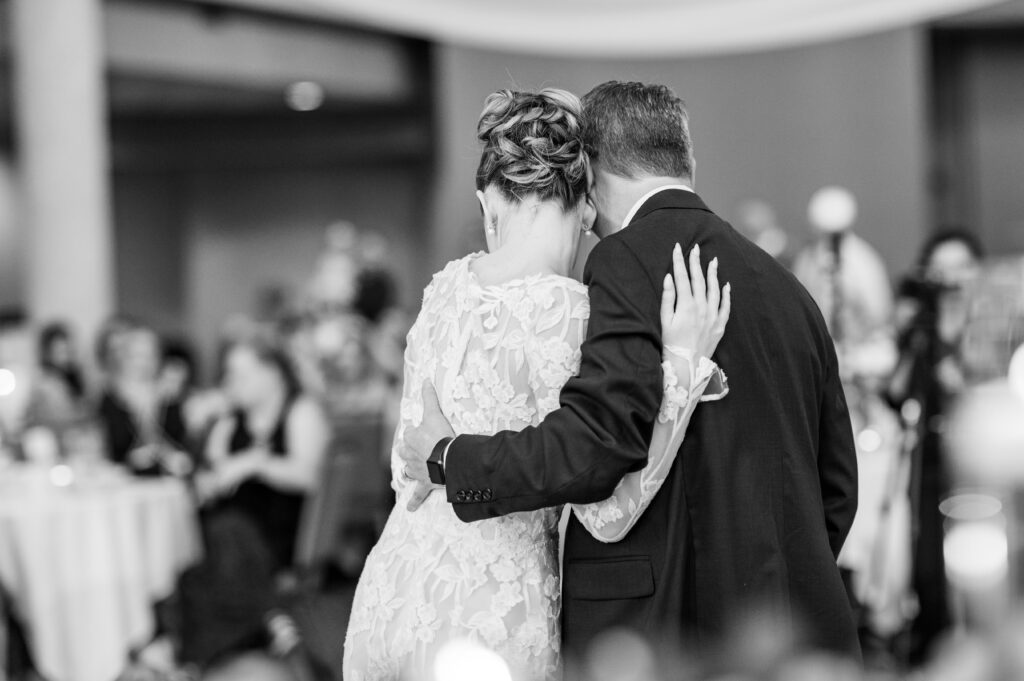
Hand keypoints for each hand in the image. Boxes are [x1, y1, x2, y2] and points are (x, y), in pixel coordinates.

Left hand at [401, 382, 453, 510]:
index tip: (425, 431)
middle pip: (406, 451)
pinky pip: (417, 494)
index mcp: (412, 438)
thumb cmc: (441, 436)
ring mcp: (416, 470)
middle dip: (410, 451)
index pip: (411, 432)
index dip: (417, 432)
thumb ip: (429, 397)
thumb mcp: (434, 413)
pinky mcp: (424, 484)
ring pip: (408, 470)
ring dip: (410, 470)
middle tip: (419, 450)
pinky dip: (414, 501)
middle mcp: (410, 455)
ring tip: (411, 472)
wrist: (448, 459)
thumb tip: (425, 379)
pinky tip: (410, 508)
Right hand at [661, 243, 731, 359]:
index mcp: (686, 305)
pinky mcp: (720, 326)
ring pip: (715, 289)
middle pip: (699, 279)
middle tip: (695, 248)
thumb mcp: (664, 320)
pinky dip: (726, 294)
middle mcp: (702, 308)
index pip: (682, 277)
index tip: (677, 247)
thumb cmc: (670, 344)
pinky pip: (726, 306)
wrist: (686, 366)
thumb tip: (669, 277)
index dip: (679, 261)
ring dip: (713, 274)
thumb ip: (667, 297)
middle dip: (696, 262)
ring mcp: (713, 316)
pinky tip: (726, 285)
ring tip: (712, 261)